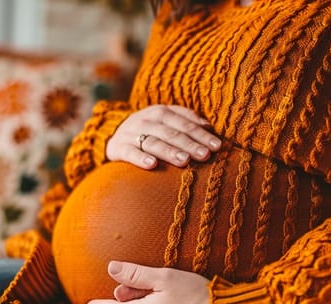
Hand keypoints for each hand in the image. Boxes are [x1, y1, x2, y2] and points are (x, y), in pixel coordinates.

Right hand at [106, 105, 221, 168]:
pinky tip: (152, 165)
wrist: (113, 136)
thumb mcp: (166, 121)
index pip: (184, 122)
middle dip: (189, 144)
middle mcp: (146, 120)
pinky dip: (140, 158)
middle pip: (171, 132)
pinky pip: (130, 152)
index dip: (201, 134)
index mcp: (161, 112)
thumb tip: (209, 127)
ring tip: (184, 160)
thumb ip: (186, 120)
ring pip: (153, 141)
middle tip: (205, 155)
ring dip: (169, 151)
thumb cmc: (149, 131)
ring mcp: (131, 133)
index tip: (217, 146)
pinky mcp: (118, 147)